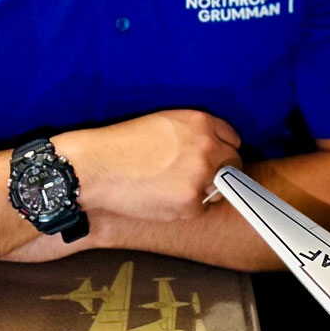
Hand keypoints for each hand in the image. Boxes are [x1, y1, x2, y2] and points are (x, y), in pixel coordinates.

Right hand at [54, 110, 241, 222]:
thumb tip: (215, 148)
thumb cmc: (122, 144)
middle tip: (196, 178)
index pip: (233, 139)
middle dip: (220, 172)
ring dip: (205, 190)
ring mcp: (201, 175)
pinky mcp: (191, 202)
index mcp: (201, 122)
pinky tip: (165, 199)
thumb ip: (193, 132)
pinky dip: (188, 207)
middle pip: (234, 164)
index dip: (222, 150)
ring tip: (174, 188)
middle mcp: (208, 147)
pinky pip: (202, 208)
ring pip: (220, 189)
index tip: (213, 159)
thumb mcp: (163, 123)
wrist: (96, 167)